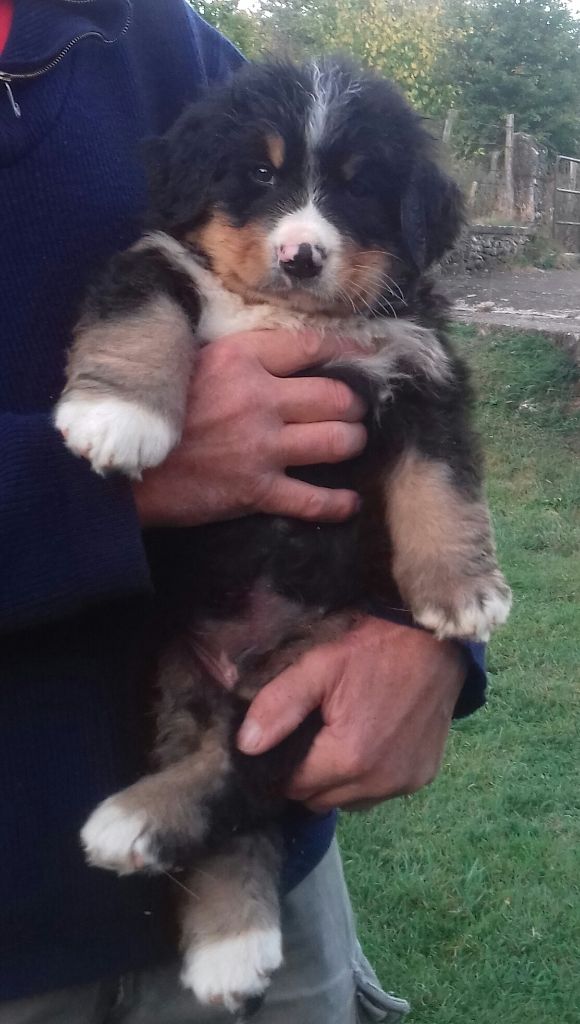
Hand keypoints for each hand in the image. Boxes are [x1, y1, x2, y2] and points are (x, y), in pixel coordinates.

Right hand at [132, 330, 365, 527]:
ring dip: (352, 442)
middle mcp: (260, 399)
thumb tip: (275, 354)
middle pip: (336, 396)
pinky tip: (349, 503)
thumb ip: (235, 358)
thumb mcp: (189, 362)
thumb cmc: (151, 410)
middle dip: (353, 403)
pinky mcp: (257, 490)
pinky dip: (338, 504)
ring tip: (349, 443)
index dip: (347, 348)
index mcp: (241, 359)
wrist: (118, 465)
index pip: (311, 345)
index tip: (365, 352)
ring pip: (337, 441)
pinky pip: (315, 500)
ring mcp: (262, 447)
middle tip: (351, 408)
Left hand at [237, 616, 465, 811]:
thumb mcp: (320, 665)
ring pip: (349, 801)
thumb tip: (245, 746)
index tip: (288, 737)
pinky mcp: (423, 777)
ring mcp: (405, 783)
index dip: (283, 765)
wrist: (435, 640)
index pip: (293, 787)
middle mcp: (380, 782)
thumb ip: (279, 704)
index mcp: (349, 758)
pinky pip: (379, 792)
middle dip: (308, 776)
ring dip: (338, 781)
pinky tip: (369, 742)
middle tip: (312, 734)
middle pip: (319, 800)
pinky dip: (368, 777)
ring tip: (340, 737)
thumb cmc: (373, 649)